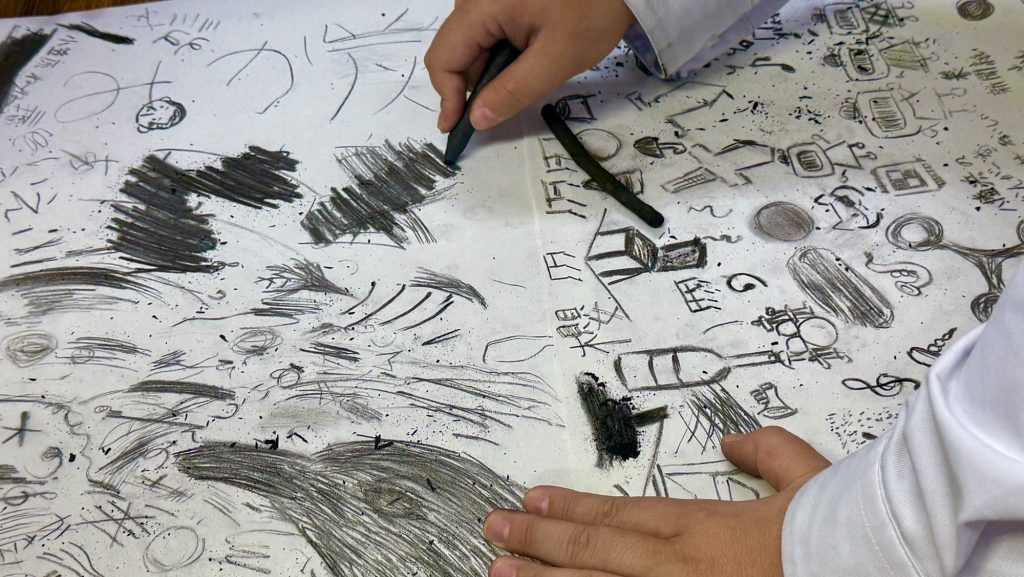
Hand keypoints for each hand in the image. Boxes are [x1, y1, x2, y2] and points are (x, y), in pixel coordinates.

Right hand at [425, 0, 635, 131]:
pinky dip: (499, 56)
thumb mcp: (556, 58)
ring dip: (489, 72)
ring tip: (528, 75)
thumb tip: (476, 119)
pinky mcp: (499, 0)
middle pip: (454, 53)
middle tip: (503, 107)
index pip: (443, 59)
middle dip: (472, 86)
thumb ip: (513, 91)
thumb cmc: (592, 10)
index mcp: (480, 6)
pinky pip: (486, 34)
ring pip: (470, 46)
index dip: (448, 98)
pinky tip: (527, 60)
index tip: (458, 130)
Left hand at [482, 426, 830, 576]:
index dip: (568, 509)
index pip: (615, 514)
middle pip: (590, 553)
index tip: (531, 502)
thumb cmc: (836, 533)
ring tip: (499, 574)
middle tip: (492, 531)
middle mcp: (675, 566)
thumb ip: (768, 451)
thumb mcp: (806, 477)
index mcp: (698, 527)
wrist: (860, 566)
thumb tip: (736, 438)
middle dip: (535, 542)